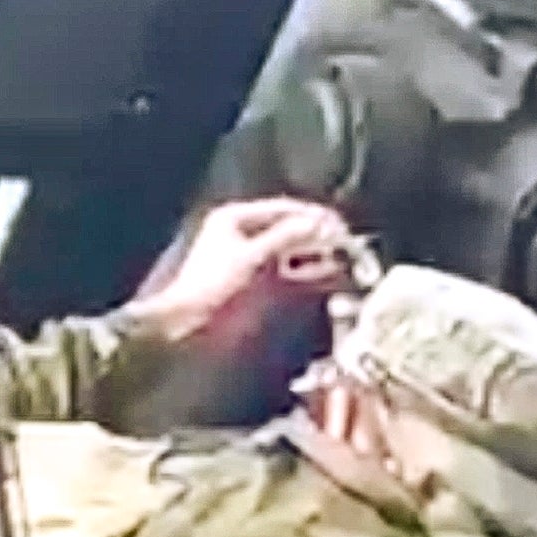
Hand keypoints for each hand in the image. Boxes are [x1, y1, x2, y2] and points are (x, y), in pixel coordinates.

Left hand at [128, 198, 359, 356]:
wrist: (186, 327)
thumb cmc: (212, 287)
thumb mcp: (252, 257)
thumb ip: (289, 237)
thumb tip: (324, 225)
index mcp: (236, 219)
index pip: (285, 208)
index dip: (315, 215)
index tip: (343, 225)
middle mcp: (245, 235)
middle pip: (291, 229)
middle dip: (320, 236)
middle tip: (350, 243)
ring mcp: (253, 261)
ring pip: (294, 252)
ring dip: (319, 255)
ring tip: (346, 259)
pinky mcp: (259, 285)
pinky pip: (291, 273)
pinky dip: (310, 273)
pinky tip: (331, 275)